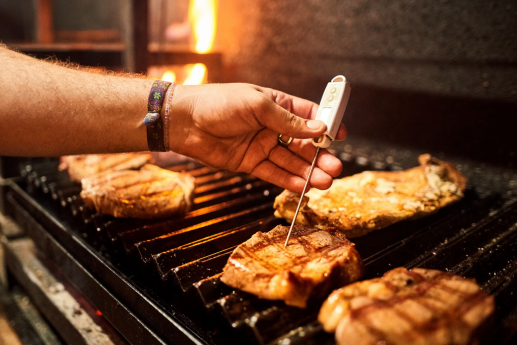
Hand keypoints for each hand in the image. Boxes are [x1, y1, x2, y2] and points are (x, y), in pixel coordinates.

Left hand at [169, 83, 346, 192]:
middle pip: (303, 144)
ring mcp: (262, 146)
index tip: (341, 135)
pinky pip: (274, 173)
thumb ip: (288, 120)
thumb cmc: (217, 103)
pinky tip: (304, 187)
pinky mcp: (250, 163)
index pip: (309, 115)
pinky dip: (289, 181)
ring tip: (325, 182)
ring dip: (309, 172)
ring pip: (291, 162)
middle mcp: (272, 126)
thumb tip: (319, 127)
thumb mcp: (257, 106)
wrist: (184, 122)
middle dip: (320, 156)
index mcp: (277, 105)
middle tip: (335, 168)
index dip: (326, 124)